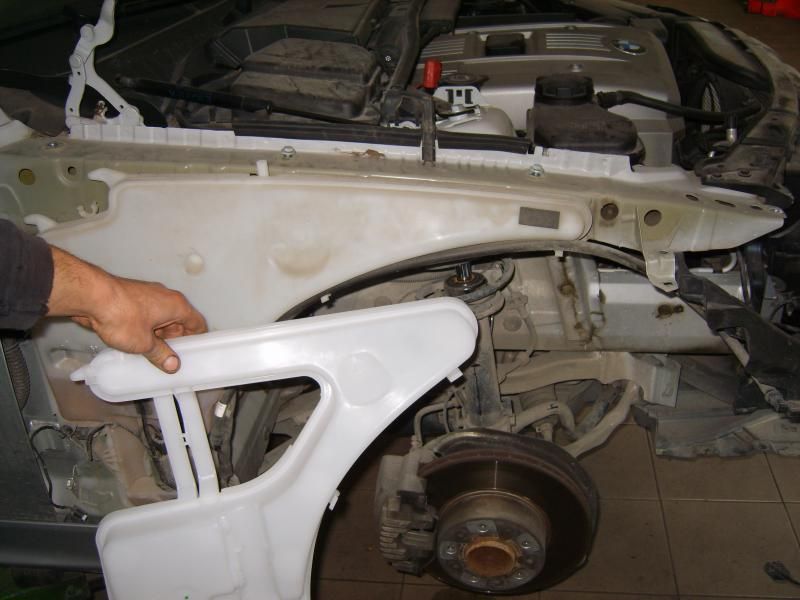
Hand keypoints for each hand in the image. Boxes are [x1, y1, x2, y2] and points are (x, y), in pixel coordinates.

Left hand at [46, 247, 206, 372]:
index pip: (197, 323)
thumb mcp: (143, 343)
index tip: (193, 354)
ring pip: (160, 319)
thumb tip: (173, 365)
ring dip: (158, 335)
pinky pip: (146, 315)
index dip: (197, 340)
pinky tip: (135, 342)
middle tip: (170, 360)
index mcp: (176, 305)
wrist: (90, 295)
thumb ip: (161, 354)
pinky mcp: (132, 296)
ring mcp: (148, 294)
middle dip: (174, 340)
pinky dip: (144, 328)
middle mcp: (166, 297)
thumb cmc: (122, 317)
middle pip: (179, 321)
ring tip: (151, 354)